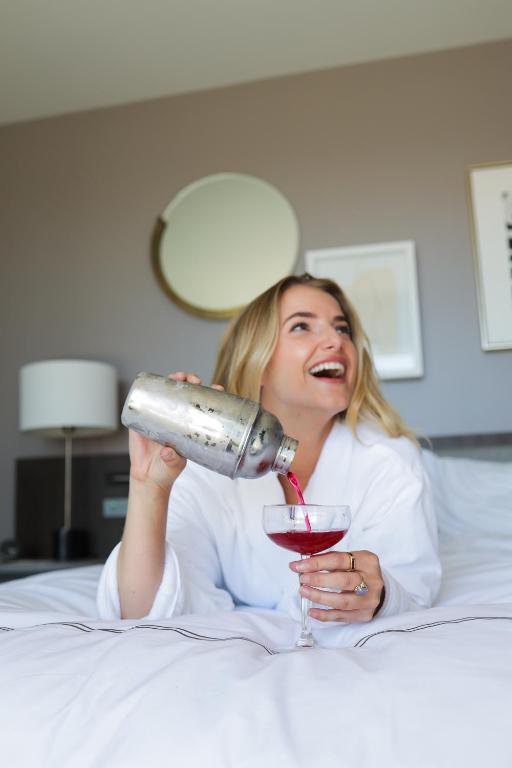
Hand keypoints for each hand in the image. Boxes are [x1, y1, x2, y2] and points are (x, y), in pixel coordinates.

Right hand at [129, 371, 223, 491]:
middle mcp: (176, 419)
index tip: (218, 388)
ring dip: (173, 380)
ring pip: (167, 392)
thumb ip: (171, 460)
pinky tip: (153, 381)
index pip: (202, 407)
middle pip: (185, 394)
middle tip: (195, 380)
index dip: (210, 395)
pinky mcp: (142, 418)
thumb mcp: (173, 465)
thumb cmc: (165, 470)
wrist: (146, 476)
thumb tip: (168, 452)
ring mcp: (159, 416)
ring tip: (178, 376)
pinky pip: (145, 400)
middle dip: (192, 382)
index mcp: (189, 427)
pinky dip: (149, 388)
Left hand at [290, 550, 384, 622]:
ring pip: (342, 601)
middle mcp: (373, 580)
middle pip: (344, 581)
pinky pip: (342, 616)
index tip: (299, 566)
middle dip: (319, 580)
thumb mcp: (349, 559)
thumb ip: (329, 560)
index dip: (317, 563)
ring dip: (319, 597)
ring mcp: (370, 600)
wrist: (377, 589)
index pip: (339, 560)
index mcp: (367, 561)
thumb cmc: (358, 571)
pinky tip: (312, 611)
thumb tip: (303, 565)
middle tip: (302, 579)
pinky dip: (325, 615)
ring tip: (303, 592)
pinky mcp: (365, 615)